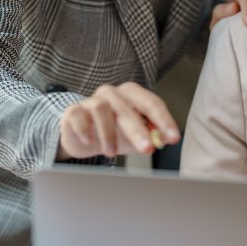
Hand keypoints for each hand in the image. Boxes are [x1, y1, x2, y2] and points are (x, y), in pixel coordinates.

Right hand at [57, 82, 180, 159]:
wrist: (83, 138)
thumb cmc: (114, 133)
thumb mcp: (135, 137)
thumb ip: (150, 136)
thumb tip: (162, 140)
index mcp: (131, 94)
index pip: (151, 103)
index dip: (163, 121)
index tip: (173, 138)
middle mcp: (112, 93)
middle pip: (128, 108)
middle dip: (139, 131)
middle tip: (148, 149)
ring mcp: (91, 100)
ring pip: (101, 109)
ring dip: (109, 134)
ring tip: (111, 152)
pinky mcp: (73, 111)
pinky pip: (78, 116)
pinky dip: (85, 130)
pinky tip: (90, 141)